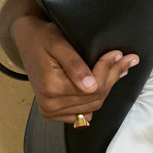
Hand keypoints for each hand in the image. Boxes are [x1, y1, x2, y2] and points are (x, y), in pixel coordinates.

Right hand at [12, 14, 137, 120]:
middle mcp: (50, 105)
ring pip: (93, 106)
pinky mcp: (54, 114)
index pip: (93, 87)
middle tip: (125, 60)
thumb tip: (91, 86)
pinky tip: (102, 82)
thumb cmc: (42, 38)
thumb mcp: (58, 44)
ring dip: (107, 88)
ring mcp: (51, 112)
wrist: (27, 41)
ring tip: (118, 69)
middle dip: (112, 77)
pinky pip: (84, 113)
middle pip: (95, 98)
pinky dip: (95, 99)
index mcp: (51, 88)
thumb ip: (75, 64)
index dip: (108, 70)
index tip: (119, 54)